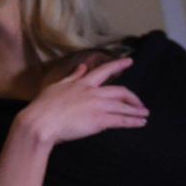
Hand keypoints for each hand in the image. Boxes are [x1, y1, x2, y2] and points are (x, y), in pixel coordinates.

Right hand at [16, 58, 147, 145]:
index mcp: (83, 83)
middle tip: (140, 103)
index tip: (130, 61)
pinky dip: (133, 121)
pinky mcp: (100, 121)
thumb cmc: (44, 106)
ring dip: (136, 111)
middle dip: (133, 97)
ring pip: (124, 107)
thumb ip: (72, 77)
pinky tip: (140, 123)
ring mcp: (98, 106)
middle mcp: (93, 92)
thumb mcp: (57, 86)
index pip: (104, 71)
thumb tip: (83, 67)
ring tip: (144, 115)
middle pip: (120, 92)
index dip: (118, 65)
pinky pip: (121, 120)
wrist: (41, 122)